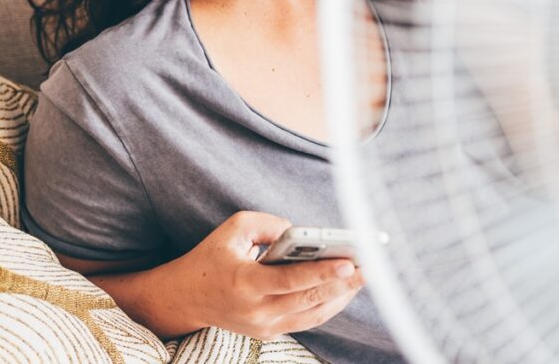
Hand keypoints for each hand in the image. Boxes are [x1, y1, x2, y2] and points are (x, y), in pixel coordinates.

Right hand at [167, 211, 364, 339]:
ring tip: (365, 276)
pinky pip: (306, 320)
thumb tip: (302, 234)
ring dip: (342, 296)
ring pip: (314, 315)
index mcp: (245, 283)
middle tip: (371, 266)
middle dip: (344, 283)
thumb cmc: (212, 257)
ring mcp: (264, 327)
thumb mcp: (234, 228)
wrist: (186, 297)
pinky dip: (328, 305)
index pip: (291, 281)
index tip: (349, 261)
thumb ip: (270, 224)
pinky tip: (345, 288)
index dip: (322, 272)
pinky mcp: (269, 333)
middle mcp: (257, 311)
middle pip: (310, 300)